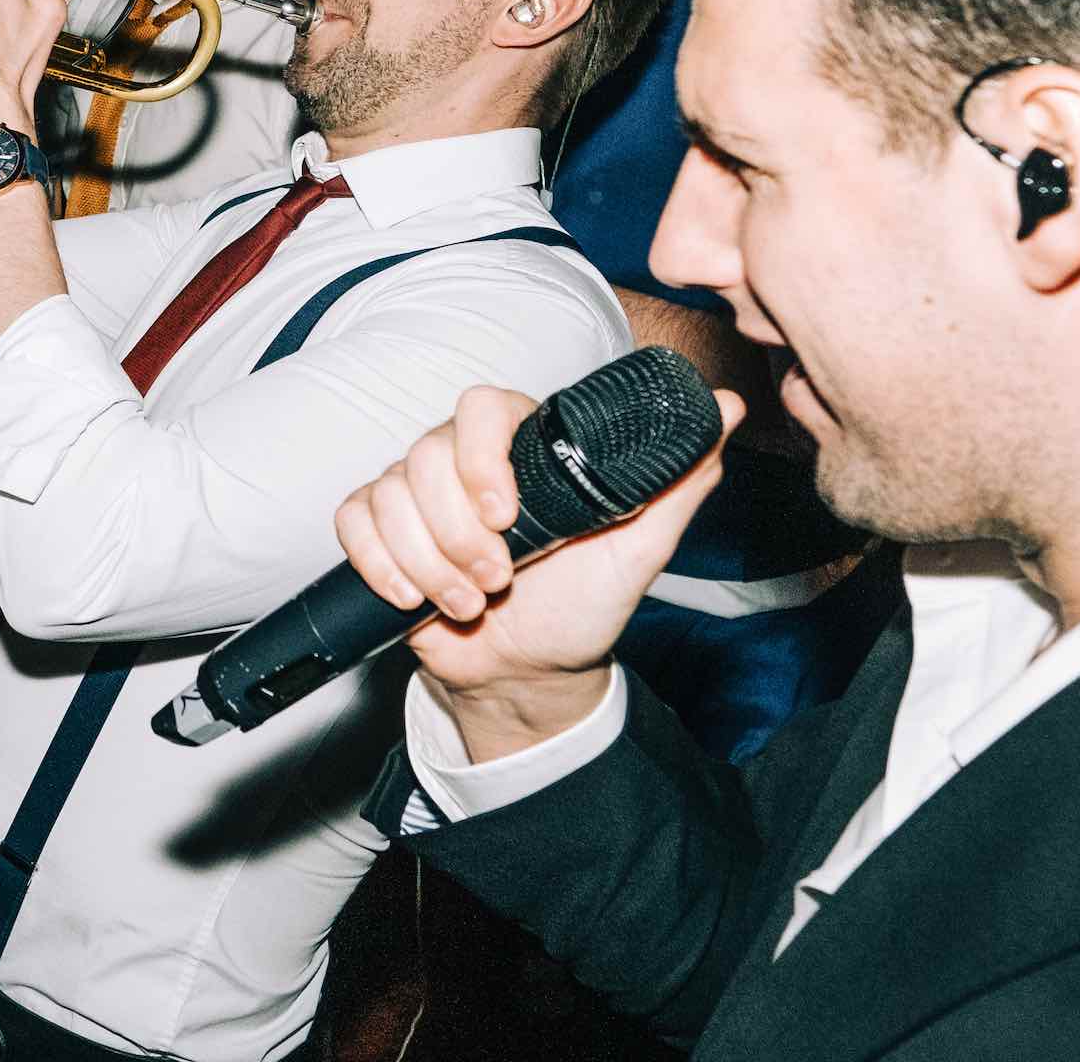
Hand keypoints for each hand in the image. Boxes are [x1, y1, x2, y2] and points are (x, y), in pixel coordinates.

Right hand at [333, 385, 741, 761]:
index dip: (480, 458)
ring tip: (470, 602)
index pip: (481, 407)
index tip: (505, 515)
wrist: (529, 672)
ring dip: (428, 561)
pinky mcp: (378, 531)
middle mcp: (460, 461)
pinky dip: (377, 562)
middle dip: (458, 534)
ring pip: (389, 495)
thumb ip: (677, 482)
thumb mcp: (637, 549)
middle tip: (498, 580)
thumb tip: (726, 409)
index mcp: (519, 448)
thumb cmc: (583, 605)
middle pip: (426, 457)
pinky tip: (410, 594)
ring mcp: (414, 494)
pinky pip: (353, 521)